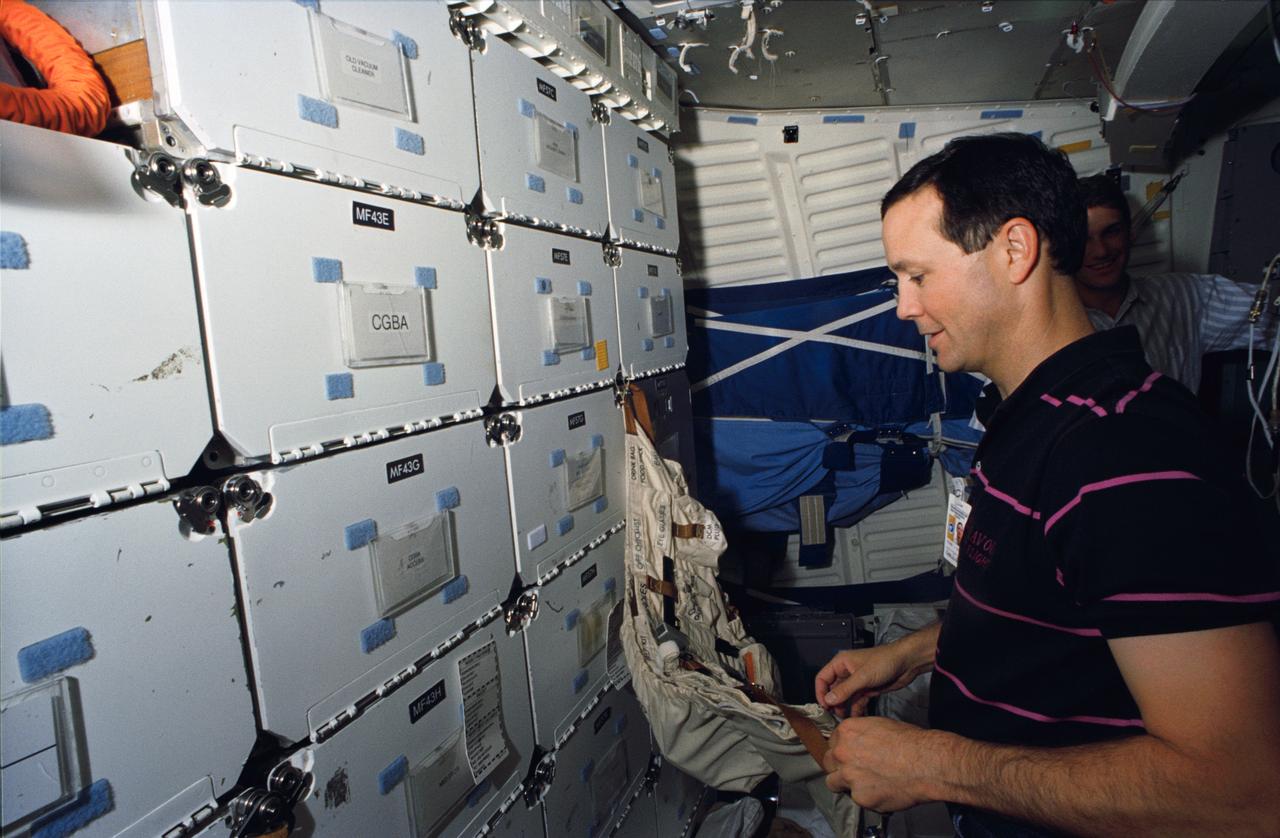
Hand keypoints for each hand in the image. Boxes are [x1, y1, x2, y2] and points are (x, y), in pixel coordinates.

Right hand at [814, 643, 921, 718]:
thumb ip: (844, 689)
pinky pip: (857, 701)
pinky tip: (857, 718)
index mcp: (841, 663)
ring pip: (845, 697)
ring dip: (844, 708)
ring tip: (845, 719)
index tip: (824, 705)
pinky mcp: (867, 689)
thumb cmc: (886, 659)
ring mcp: (858, 681)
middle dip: (833, 702)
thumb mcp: (862, 676)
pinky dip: (856, 710)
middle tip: (833, 715)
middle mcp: (847, 672)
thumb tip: (829, 699)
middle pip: (833, 689)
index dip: (821, 692)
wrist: (906, 662)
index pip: (823, 678)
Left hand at [822, 716, 943, 811]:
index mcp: (847, 731)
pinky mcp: (860, 797)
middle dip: (839, 766)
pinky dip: (867, 797)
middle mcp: (842, 752)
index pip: (833, 742)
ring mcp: (849, 776)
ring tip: (864, 784)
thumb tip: (860, 742)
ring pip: (834, 783)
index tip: (850, 755)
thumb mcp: (881, 725)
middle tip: (855, 770)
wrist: (926, 763)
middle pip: (829, 762)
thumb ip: (862, 735)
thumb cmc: (911, 742)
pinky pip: (857, 799)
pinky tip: (882, 791)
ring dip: (845, 784)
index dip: (843, 749)